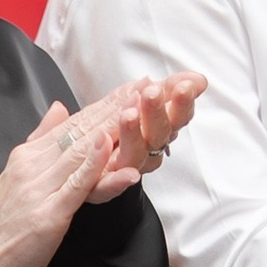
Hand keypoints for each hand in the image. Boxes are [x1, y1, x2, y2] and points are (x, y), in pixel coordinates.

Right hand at [0, 82, 200, 266]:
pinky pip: (74, 184)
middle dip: (113, 107)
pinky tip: (108, 145)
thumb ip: (40, 140)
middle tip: (143, 87)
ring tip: (135, 107)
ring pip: (79, 151)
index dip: (102, 104)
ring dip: (110, 128)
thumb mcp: (18, 174)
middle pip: (78, 131)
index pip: (70, 123)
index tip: (130, 87)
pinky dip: (92, 164)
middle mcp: (32, 166)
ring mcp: (39, 188)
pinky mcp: (48, 214)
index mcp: (27, 156)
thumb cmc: (4, 226)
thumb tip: (59, 108)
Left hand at [87, 71, 204, 199]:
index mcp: (153, 131)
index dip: (181, 102)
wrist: (73, 167)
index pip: (174, 116)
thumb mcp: (131, 102)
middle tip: (153, 93)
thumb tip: (194, 79)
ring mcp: (122, 168)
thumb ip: (161, 90)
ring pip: (134, 156)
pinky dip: (119, 182)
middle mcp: (143, 151)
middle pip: (158, 135)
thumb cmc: (107, 135)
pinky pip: (109, 187)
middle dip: (158, 113)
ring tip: (128, 115)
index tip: (186, 85)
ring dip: (133, 135)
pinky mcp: (100, 186)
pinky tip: (126, 174)